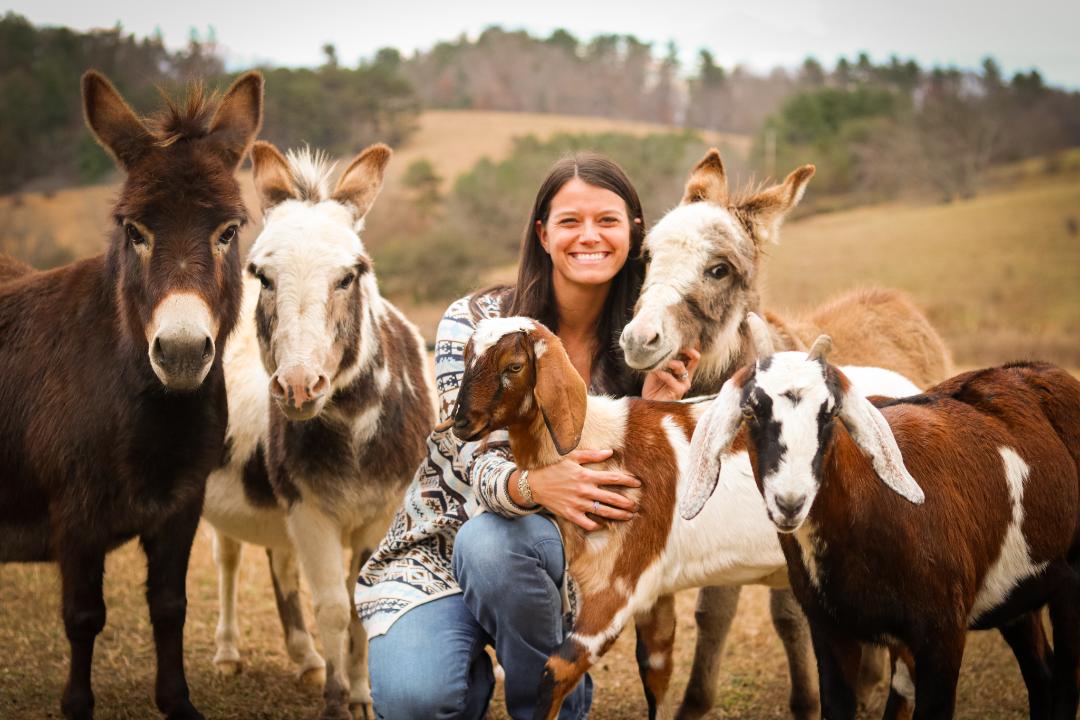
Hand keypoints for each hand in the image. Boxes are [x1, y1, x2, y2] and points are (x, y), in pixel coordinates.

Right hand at [525, 448, 639, 530]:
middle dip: (626, 503)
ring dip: (618, 515)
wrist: (534, 484)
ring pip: (603, 512)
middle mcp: (584, 490)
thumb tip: (610, 452)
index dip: (627, 480)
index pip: (612, 478)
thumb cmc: (553, 468)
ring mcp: (578, 504)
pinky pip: (588, 523)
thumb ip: (592, 455)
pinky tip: (604, 525)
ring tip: (628, 516)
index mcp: (586, 475)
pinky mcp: (571, 514)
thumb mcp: (572, 457)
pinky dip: (597, 525)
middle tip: (636, 506)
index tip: (638, 483)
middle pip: (612, 498)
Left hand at [642, 348, 700, 400]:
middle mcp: (686, 376)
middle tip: (675, 344)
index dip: (690, 345)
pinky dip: (662, 373)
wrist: (650, 405)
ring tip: (658, 362)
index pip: (692, 356)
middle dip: (687, 349)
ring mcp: (684, 383)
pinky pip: (671, 377)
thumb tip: (661, 350)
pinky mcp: (680, 390)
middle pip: (695, 358)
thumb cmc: (653, 389)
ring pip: (680, 365)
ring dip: (668, 362)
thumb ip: (661, 363)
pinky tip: (656, 372)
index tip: (684, 335)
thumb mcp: (656, 372)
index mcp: (682, 371)